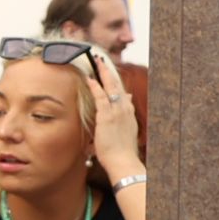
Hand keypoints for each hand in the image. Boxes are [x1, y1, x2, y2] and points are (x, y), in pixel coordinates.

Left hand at [85, 50, 141, 177]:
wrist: (123, 161)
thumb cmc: (122, 150)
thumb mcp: (125, 130)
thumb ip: (124, 115)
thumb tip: (127, 100)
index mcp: (128, 112)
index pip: (121, 91)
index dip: (113, 80)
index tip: (107, 70)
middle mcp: (125, 109)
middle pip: (117, 84)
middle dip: (108, 70)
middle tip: (100, 58)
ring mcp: (118, 111)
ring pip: (111, 87)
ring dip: (103, 73)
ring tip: (96, 61)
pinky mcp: (108, 117)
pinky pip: (101, 98)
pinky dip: (96, 87)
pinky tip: (90, 79)